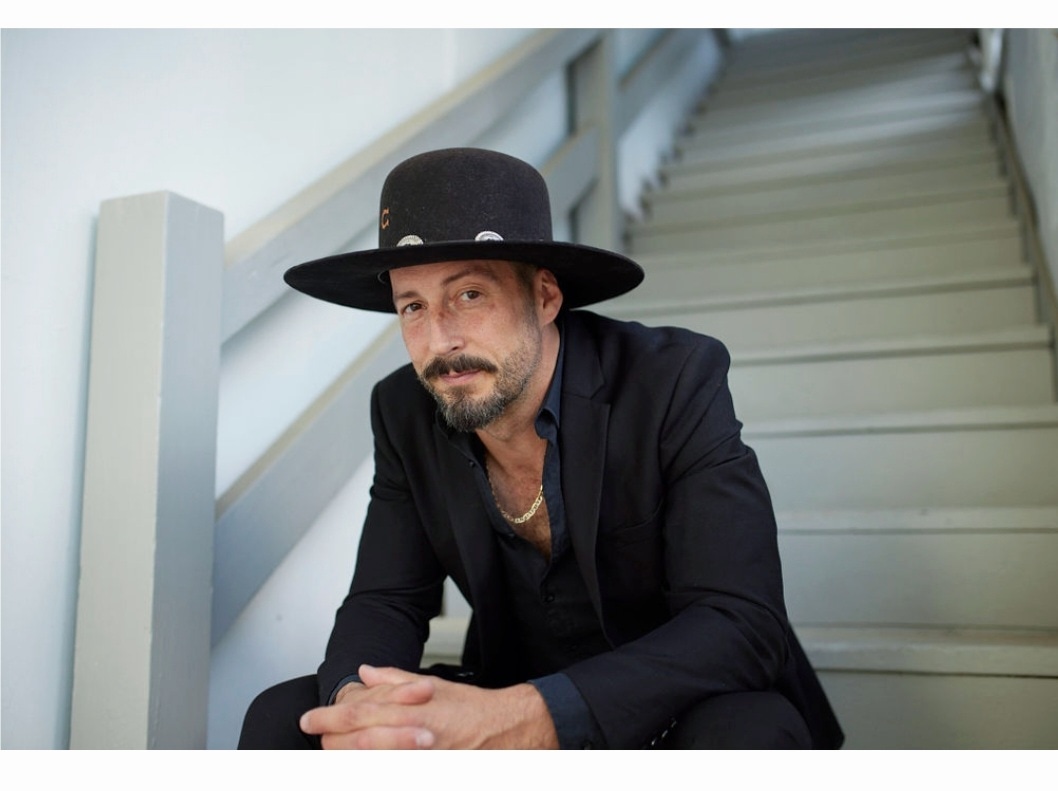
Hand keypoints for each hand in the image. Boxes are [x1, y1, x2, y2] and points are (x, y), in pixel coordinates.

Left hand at [299, 664, 558, 748]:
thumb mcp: (432, 686)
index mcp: (408, 708)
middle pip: (356, 740)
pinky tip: (359, 767)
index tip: (309, 719)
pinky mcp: (427, 770)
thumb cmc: (470, 708)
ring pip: (369, 760)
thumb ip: (394, 680)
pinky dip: (372, 768)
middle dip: (330, 741)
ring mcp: (418, 756)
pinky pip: (391, 773)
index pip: (357, 713)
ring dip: (347, 759)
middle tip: (314, 736)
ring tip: (332, 757)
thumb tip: (365, 673)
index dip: (328, 717)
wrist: (505, 729)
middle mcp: (410, 732)